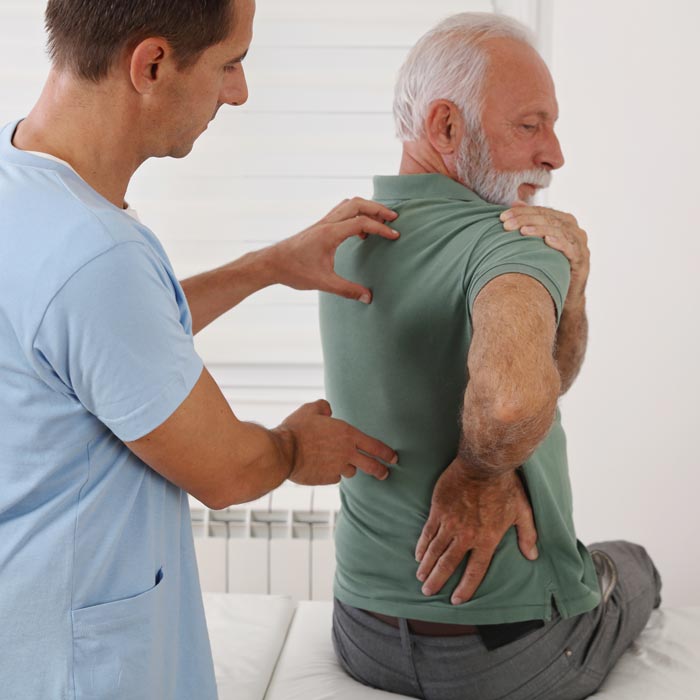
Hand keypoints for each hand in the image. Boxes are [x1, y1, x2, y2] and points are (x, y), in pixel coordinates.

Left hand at [269, 197, 398, 302]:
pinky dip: (355, 214)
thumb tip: (368, 298)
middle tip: (393, 218)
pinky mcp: (319, 226)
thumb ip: (347, 290)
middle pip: (357, 203)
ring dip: (366, 208)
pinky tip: (359, 232)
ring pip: (349, 204)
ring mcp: (322, 222)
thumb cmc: (294, 271)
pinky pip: (341, 212)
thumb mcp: (323, 283)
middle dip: (378, 208)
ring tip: (380, 222)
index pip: (362, 222)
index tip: (395, 236)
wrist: (271, 263)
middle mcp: (327, 223)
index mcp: (330, 233)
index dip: (381, 228)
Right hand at [275, 399, 397, 484]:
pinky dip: (332, 473)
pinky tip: (323, 468)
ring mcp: (337, 468)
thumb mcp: (310, 410)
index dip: (387, 452)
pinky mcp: (327, 479)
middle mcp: (347, 453)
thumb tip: (328, 409)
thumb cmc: (297, 429)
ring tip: (340, 463)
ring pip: (350, 471)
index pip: (375, 446)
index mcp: (347, 434)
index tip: (394, 458)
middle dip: (381, 470)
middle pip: (371, 465)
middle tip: (385, 473)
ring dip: (348, 467)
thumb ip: (323, 407)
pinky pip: (334, 477)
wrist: (284, 452)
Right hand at [415, 458, 537, 604]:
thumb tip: (532, 556)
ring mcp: (450, 523)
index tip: (456, 600)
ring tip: (421, 578)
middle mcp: (466, 536)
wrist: (483, 464)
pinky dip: (422, 546)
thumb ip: (527, 535)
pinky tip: (418, 554)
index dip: (465, 588)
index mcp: (486, 540)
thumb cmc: (505, 487)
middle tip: (428, 592)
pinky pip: (427, 533)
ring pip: (435, 551)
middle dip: (437, 581)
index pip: (474, 571)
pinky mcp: (438, 510)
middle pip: (448, 564)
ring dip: (427, 567)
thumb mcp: (522, 512)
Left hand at [500, 202, 589, 303]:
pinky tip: (547, 241)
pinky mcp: (582, 260)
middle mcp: (574, 230)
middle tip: (506, 224)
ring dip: (539, 229)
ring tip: (522, 231)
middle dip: (526, 219)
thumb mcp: (537, 242)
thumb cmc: (549, 265)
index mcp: (563, 222)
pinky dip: (560, 243)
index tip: (502, 216)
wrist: (565, 294)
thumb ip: (530, 221)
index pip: (541, 212)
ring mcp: (580, 244)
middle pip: (549, 219)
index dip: (522, 212)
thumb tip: (515, 202)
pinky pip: (572, 248)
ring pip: (559, 231)